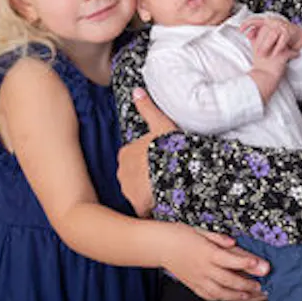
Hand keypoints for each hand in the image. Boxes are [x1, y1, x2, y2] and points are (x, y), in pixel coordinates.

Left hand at [117, 88, 174, 217]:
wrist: (178, 171)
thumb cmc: (170, 147)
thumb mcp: (161, 124)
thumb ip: (147, 108)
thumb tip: (137, 90)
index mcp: (126, 153)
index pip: (132, 159)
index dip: (146, 162)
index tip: (159, 164)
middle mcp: (122, 172)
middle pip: (133, 178)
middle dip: (145, 180)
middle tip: (164, 178)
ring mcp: (129, 190)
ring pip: (137, 194)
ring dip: (148, 195)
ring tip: (166, 192)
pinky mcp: (138, 206)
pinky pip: (144, 210)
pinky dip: (152, 210)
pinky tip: (165, 206)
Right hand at [160, 224, 268, 300]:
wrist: (161, 246)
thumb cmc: (182, 235)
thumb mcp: (202, 231)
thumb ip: (219, 238)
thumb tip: (233, 242)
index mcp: (206, 252)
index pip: (230, 259)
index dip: (248, 263)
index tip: (264, 266)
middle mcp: (203, 268)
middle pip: (229, 280)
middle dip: (249, 284)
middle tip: (265, 285)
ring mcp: (198, 280)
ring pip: (222, 293)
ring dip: (240, 296)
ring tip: (255, 295)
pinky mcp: (194, 286)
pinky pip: (211, 296)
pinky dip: (226, 298)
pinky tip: (236, 297)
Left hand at [241, 17, 296, 57]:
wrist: (296, 34)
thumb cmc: (279, 36)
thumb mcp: (267, 35)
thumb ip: (257, 34)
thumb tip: (248, 35)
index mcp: (267, 20)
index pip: (255, 20)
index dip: (247, 24)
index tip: (241, 30)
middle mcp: (273, 21)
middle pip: (264, 30)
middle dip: (259, 43)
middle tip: (256, 53)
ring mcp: (281, 26)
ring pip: (272, 35)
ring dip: (266, 45)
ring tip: (262, 55)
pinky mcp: (289, 32)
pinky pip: (282, 41)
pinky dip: (277, 48)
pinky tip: (274, 55)